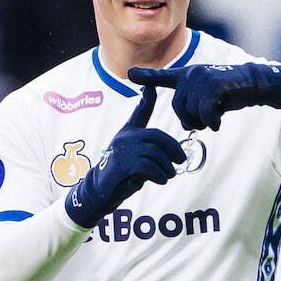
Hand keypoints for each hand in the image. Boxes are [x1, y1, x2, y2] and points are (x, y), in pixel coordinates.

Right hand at [64, 86, 185, 227]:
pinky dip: (159, 174)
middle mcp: (125, 138)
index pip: (140, 112)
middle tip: (180, 160)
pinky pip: (147, 166)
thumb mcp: (135, 160)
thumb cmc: (120, 176)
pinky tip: (161, 180)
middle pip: (156, 136)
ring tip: (169, 174)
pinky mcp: (122, 164)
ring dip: (167, 166)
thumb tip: (171, 156)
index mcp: (128, 133)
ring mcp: (123, 150)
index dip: (147, 100)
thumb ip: (148, 151)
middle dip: (173, 148)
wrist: (100, 193)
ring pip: (154, 152)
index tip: (151, 88)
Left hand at [128, 62, 280, 130]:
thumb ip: (194, 107)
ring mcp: (202, 78)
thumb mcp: (209, 98)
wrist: (255, 84)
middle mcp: (192, 74)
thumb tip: (185, 124)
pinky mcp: (214, 85)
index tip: (130, 74)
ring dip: (204, 121)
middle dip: (192, 120)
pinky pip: (205, 113)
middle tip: (207, 119)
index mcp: (188, 76)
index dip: (147, 77)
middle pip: (179, 108)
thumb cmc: (231, 93)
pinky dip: (213, 122)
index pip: (164, 77)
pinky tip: (220, 119)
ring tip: (216, 114)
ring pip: (192, 112)